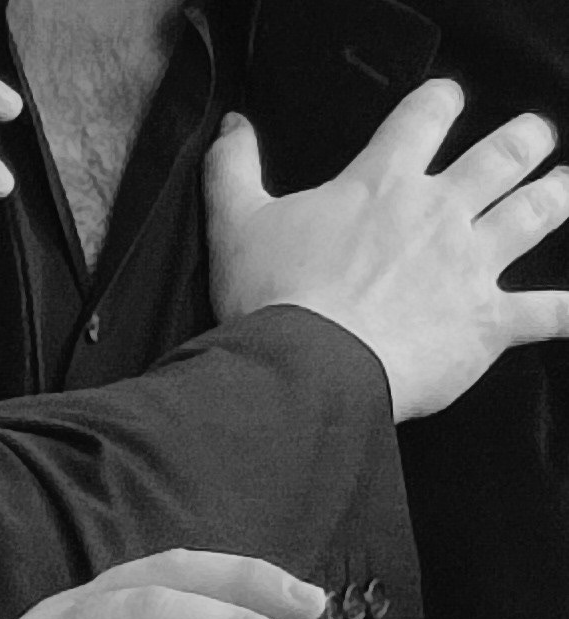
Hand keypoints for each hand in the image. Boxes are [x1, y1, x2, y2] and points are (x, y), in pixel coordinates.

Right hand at [206, 80, 568, 420]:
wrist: (306, 367)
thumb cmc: (271, 298)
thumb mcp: (234, 225)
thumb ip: (232, 169)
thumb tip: (233, 123)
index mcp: (382, 184)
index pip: (425, 116)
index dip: (439, 101)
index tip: (444, 102)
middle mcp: (439, 212)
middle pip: (504, 153)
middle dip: (525, 141)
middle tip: (531, 139)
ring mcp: (470, 265)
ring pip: (537, 212)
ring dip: (557, 196)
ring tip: (565, 186)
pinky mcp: (486, 323)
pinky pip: (548, 313)